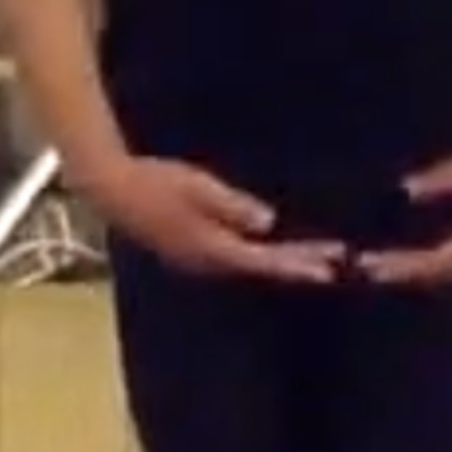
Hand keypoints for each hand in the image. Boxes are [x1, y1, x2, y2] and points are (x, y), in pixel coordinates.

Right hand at [74, 153, 343, 281]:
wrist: (113, 191)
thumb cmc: (155, 182)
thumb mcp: (197, 187)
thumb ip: (233, 207)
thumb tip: (268, 222)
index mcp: (211, 249)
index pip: (265, 261)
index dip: (299, 264)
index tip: (330, 266)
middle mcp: (208, 263)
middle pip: (263, 269)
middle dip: (299, 264)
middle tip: (338, 261)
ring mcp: (198, 262)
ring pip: (251, 267)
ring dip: (282, 263)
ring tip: (316, 259)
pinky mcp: (193, 253)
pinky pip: (237, 260)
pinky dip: (261, 257)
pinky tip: (274, 250)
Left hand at [352, 144, 451, 285]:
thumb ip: (443, 179)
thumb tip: (404, 191)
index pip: (433, 261)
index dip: (401, 265)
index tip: (372, 265)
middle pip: (437, 275)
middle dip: (402, 273)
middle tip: (367, 269)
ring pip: (449, 274)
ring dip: (417, 272)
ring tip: (385, 267)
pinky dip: (435, 265)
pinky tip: (417, 258)